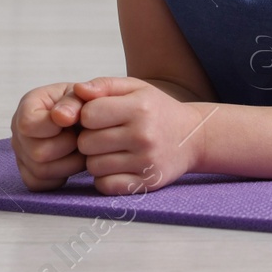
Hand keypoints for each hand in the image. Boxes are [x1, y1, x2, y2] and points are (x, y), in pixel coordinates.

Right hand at [10, 82, 88, 191]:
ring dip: (70, 163)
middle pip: (37, 153)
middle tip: (81, 136)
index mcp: (28, 106)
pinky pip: (40, 184)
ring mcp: (21, 155)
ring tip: (81, 148)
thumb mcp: (84, 93)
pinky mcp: (29, 173)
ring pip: (40, 171)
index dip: (54, 126)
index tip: (72, 121)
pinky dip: (61, 176)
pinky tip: (72, 160)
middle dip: (68, 146)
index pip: (28, 124)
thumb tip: (62, 117)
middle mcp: (18, 132)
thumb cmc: (84, 103)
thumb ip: (75, 99)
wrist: (87, 118)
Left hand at [73, 76, 210, 194]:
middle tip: (105, 135)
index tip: (99, 116)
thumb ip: (104, 85)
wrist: (192, 137)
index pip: (88, 114)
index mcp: (140, 107)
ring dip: (96, 159)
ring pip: (93, 166)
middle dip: (89, 139)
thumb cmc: (156, 110)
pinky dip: (105, 178)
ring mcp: (146, 162)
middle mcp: (143, 135)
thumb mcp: (135, 88)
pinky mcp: (146, 183)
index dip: (87, 115)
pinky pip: (105, 186)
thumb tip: (78, 91)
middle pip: (86, 143)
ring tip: (113, 150)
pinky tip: (117, 167)